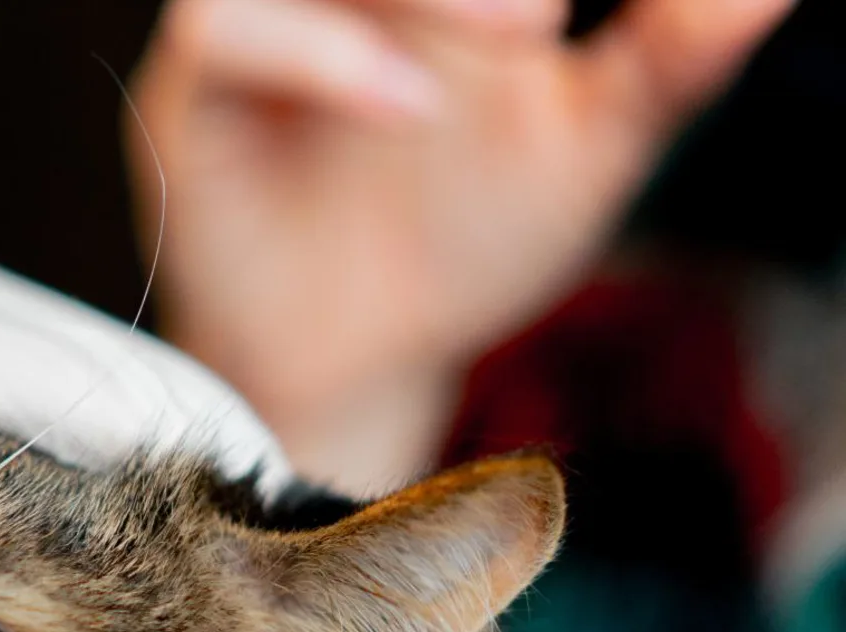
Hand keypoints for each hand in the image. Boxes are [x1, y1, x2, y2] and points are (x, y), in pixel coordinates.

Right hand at [126, 0, 798, 492]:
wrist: (361, 364)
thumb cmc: (464, 241)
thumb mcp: (596, 145)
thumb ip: (669, 53)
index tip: (565, 18)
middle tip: (547, 12)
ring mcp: (265, 27)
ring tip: (523, 28)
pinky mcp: (196, 94)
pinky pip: (225, 30)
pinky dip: (318, 54)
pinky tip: (410, 104)